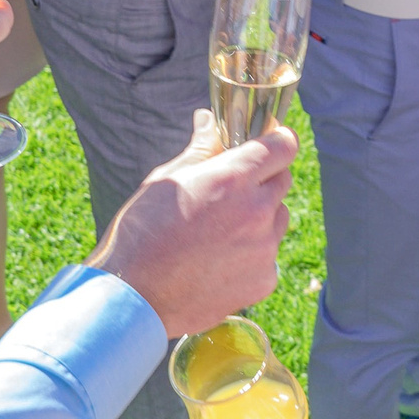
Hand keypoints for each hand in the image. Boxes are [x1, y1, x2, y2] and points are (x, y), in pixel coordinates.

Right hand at [93, 109, 293, 334]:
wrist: (134, 297)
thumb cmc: (142, 233)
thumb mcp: (166, 181)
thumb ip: (200, 150)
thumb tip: (208, 120)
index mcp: (233, 179)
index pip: (284, 146)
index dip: (278, 141)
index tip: (269, 143)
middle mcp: (257, 211)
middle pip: (283, 181)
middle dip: (264, 179)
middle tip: (231, 191)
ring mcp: (264, 249)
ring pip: (278, 220)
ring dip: (260, 218)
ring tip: (220, 231)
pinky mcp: (263, 280)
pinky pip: (268, 256)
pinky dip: (252, 255)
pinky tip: (219, 261)